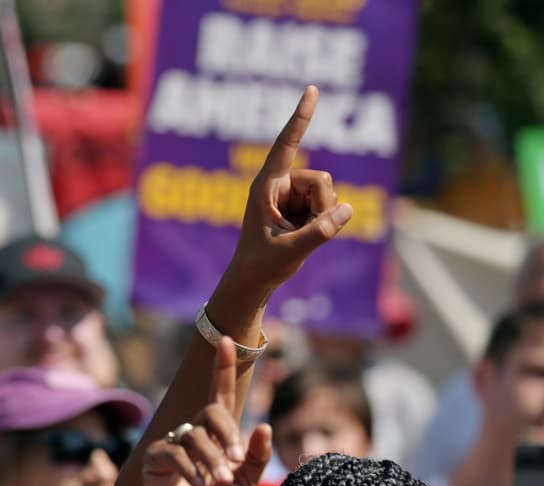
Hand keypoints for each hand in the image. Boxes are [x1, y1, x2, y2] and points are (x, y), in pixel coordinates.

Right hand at [141, 338, 270, 485]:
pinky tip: (198, 485)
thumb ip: (255, 457)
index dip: (222, 367)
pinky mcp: (155, 459)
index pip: (219, 394)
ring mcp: (172, 444)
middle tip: (235, 459)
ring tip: (217, 483)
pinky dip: (190, 469)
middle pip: (211, 412)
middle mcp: (193, 433)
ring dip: (211, 459)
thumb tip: (263, 426)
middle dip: (226, 434)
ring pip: (194, 436)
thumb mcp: (245, 484)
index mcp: (216, 435)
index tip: (226, 340)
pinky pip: (173, 453)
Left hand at [223, 85, 353, 293]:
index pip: (285, 145)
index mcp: (266, 186)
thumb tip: (347, 209)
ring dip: (323, 216)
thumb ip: (319, 232)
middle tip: (304, 233)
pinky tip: (305, 234)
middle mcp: (280, 184)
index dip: (300, 118)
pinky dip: (326, 221)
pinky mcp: (304, 205)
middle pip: (321, 180)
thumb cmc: (262, 264)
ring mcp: (293, 194)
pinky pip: (331, 204)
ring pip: (329, 192)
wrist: (254, 280)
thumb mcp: (290, 251)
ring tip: (298, 235)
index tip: (312, 89)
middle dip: (322, 206)